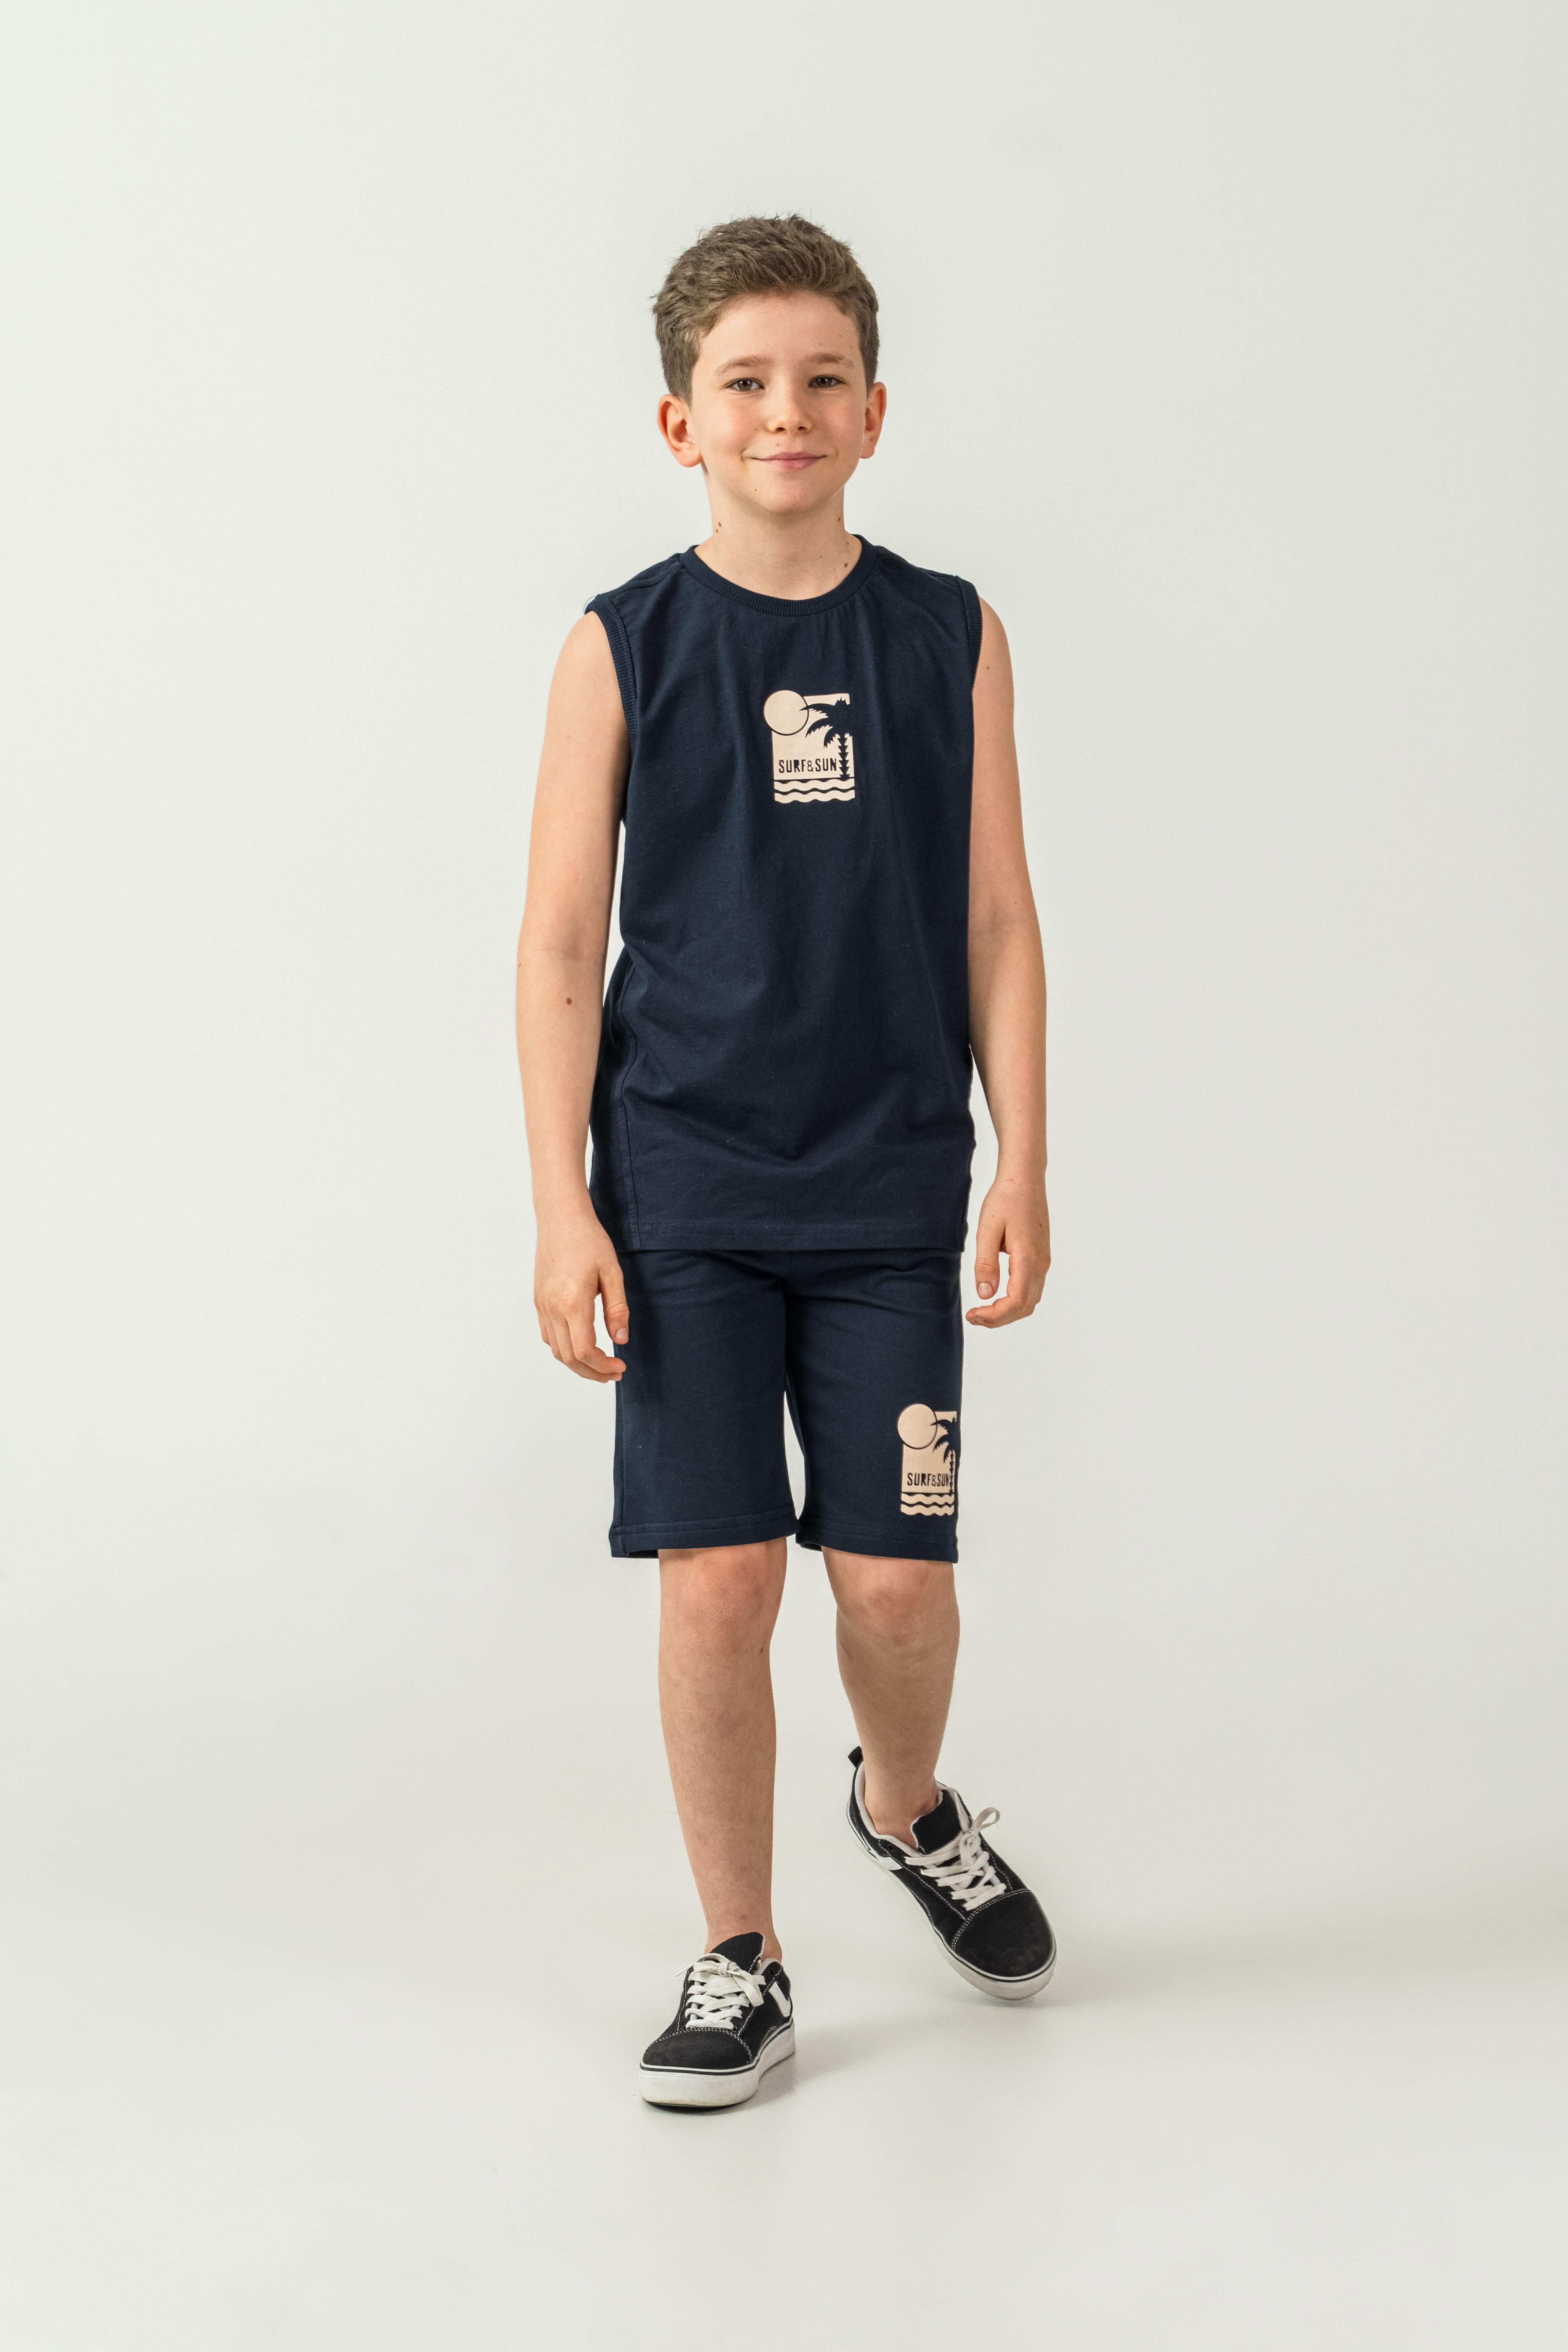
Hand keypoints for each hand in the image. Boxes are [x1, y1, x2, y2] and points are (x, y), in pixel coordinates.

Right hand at [534, 1202, 628, 1381]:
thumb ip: (617, 1309)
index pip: (584, 1351)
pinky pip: (548, 1335)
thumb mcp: (612, 1273)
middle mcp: (553, 1308)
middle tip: (614, 1373)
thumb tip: (621, 1340)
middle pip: (568, 1358)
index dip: (603, 1366)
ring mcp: (542, 1306)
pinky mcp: (538, 1300)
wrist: (560, 1218)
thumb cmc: (589, 1240)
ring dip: (578, 1364)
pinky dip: (564, 1349)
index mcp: (573, 1303)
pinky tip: (582, 1345)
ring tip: (600, 1365)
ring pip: (556, 1350)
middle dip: (592, 1372)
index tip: (621, 1366)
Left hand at [966, 1174, 1049, 1328]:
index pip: (1016, 1302)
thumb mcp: (988, 1229)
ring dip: (1007, 1312)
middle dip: (999, 1318)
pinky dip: (1015, 1301)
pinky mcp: (1041, 1258)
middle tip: (973, 1316)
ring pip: (1030, 1301)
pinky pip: (1032, 1289)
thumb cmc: (1005, 1199)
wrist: (1025, 1179)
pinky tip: (996, 1295)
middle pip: (1025, 1307)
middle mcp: (1041, 1264)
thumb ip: (986, 1263)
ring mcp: (1043, 1262)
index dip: (995, 1316)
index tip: (973, 1314)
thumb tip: (984, 1294)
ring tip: (982, 1309)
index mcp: (1028, 1258)